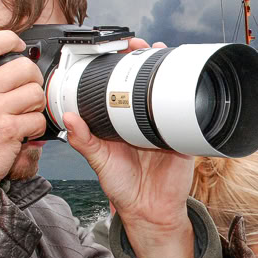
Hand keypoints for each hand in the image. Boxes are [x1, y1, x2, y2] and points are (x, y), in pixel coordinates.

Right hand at [0, 30, 45, 181]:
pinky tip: (23, 134)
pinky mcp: (7, 130)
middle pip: (25, 67)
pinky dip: (36, 129)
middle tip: (28, 93)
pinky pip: (37, 120)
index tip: (19, 47)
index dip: (10, 40)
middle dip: (33, 80)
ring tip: (24, 116)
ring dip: (36, 106)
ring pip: (36, 93)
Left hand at [61, 40, 196, 257]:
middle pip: (144, 81)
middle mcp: (140, 120)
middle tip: (141, 45)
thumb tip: (70, 118)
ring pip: (165, 91)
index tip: (115, 50)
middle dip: (144, 58)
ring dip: (166, 70)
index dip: (118, 65)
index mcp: (119, 122)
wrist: (151, 211)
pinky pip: (186, 114)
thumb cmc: (122, 188)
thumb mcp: (99, 162)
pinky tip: (185, 82)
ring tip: (162, 53)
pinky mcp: (182, 136)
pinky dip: (187, 97)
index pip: (118, 86)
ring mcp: (162, 126)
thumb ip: (84, 142)